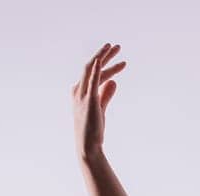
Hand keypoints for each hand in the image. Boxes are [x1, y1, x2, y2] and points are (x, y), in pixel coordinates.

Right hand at [72, 42, 125, 160]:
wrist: (88, 145)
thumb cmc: (93, 130)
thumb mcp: (101, 109)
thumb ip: (106, 94)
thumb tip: (114, 82)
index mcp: (79, 91)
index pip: (94, 74)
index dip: (107, 65)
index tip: (121, 61)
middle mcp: (78, 90)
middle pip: (92, 66)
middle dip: (104, 55)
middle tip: (117, 46)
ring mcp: (82, 95)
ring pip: (91, 69)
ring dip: (103, 57)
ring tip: (115, 48)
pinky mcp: (89, 100)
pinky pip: (91, 81)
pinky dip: (95, 69)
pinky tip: (101, 59)